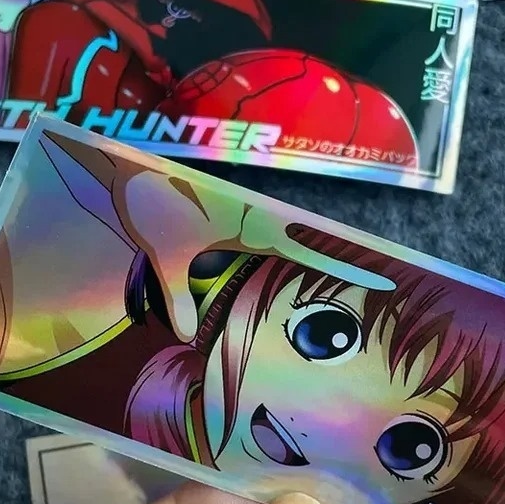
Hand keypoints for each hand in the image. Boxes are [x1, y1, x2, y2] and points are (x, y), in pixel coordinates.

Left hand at [38, 130, 395, 342]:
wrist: (123, 167)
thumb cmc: (150, 201)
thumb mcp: (164, 252)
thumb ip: (178, 295)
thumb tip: (190, 336)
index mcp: (253, 226)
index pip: (311, 248)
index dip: (344, 265)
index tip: (381, 278)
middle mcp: (258, 222)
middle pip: (309, 247)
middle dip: (337, 269)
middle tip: (371, 294)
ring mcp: (246, 219)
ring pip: (287, 246)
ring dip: (307, 266)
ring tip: (338, 291)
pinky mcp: (230, 220)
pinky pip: (261, 244)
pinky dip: (273, 262)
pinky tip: (275, 283)